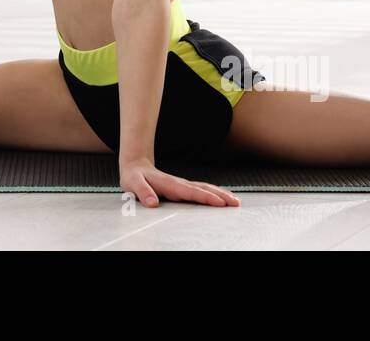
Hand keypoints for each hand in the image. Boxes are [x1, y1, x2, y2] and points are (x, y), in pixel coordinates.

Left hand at [119, 157, 240, 207]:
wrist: (135, 166)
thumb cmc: (134, 177)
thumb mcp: (133, 184)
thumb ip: (143, 193)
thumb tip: (153, 203)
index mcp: (170, 184)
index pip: (191, 192)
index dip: (206, 197)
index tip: (220, 203)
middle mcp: (179, 184)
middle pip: (203, 189)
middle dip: (220, 196)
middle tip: (236, 203)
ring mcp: (183, 185)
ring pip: (205, 188)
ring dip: (220, 194)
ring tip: (236, 201)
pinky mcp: (183, 187)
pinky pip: (202, 190)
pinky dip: (214, 193)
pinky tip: (223, 198)